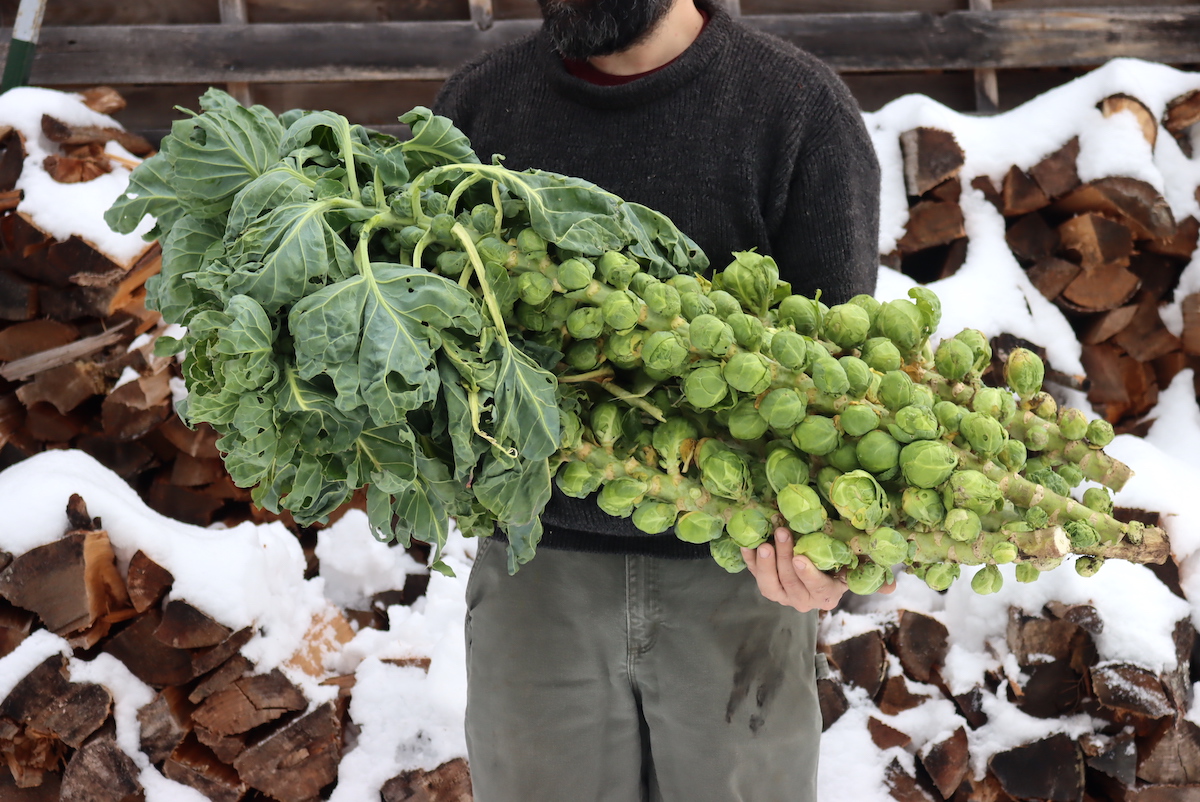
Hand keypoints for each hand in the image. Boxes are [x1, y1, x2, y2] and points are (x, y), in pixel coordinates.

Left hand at [741, 527, 894, 611]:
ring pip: (770, 585)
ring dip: (766, 564)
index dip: (808, 574)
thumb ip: (872, 574)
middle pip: (790, 583)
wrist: (815, 566)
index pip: (817, 588)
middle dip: (784, 558)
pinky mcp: (766, 583)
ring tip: (765, 543)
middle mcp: (802, 600)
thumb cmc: (839, 564)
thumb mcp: (857, 568)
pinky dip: (749, 561)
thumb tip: (893, 586)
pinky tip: (746, 544)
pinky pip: (754, 574)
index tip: (801, 557)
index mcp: (826, 596)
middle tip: (782, 532)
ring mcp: (782, 594)